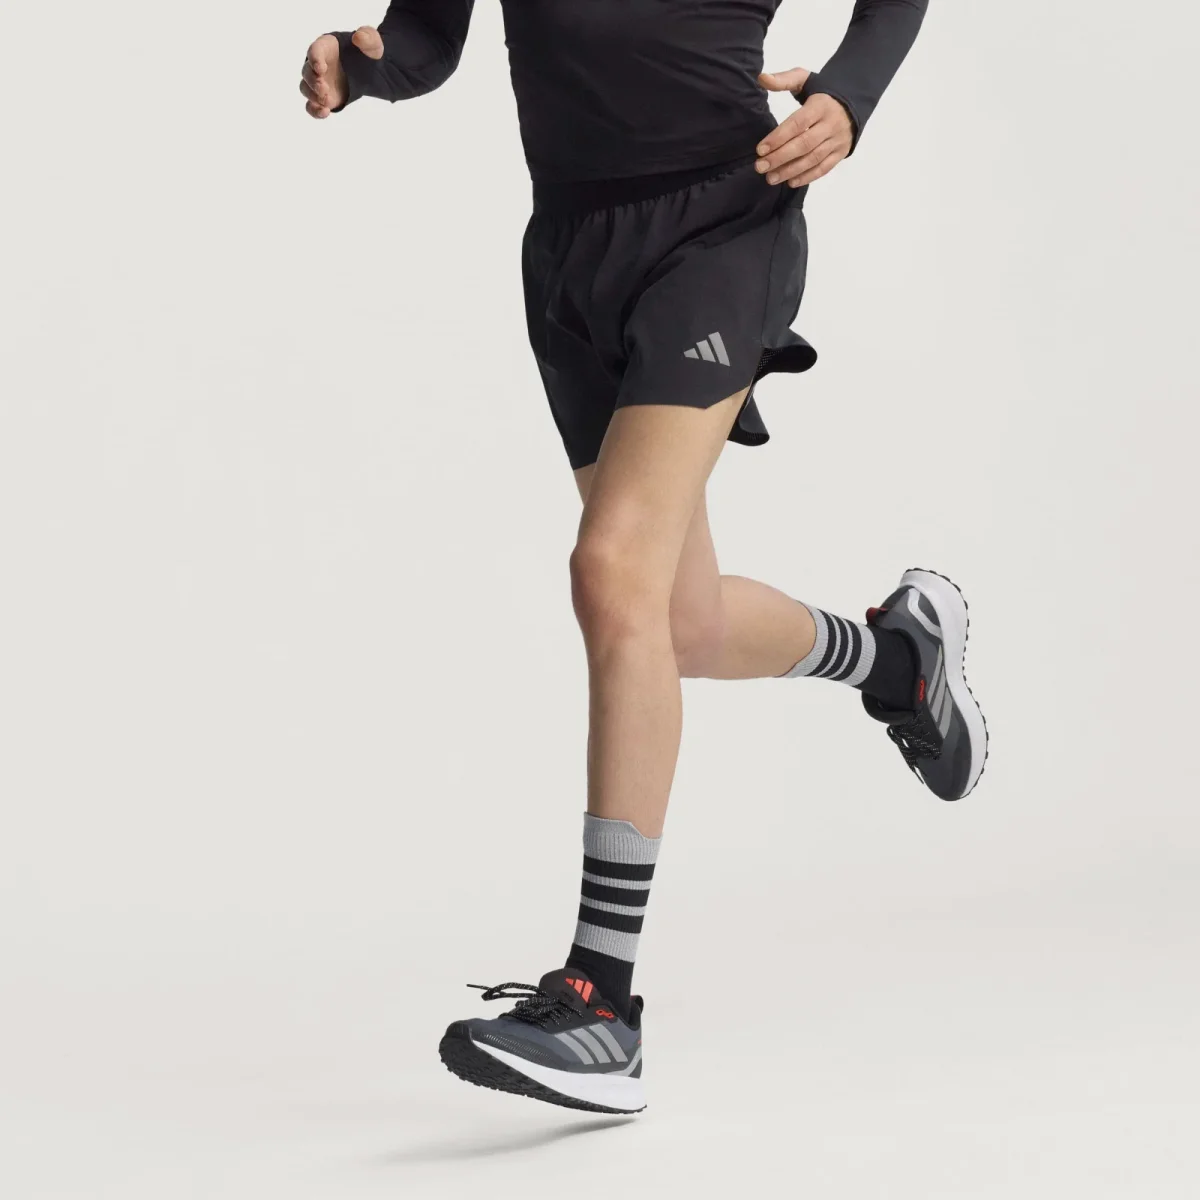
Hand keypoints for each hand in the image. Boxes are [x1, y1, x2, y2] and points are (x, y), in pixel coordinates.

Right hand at [299, 28, 382, 118]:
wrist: (370, 70)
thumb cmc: (367, 52)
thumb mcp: (373, 42)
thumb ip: (368, 37)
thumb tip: (359, 37)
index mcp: (326, 46)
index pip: (315, 50)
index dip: (315, 59)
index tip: (321, 68)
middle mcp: (317, 64)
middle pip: (306, 71)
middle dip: (313, 81)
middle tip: (324, 89)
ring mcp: (318, 81)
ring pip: (305, 88)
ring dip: (313, 96)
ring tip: (327, 101)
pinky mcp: (322, 97)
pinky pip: (312, 105)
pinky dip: (315, 111)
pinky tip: (325, 113)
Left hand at [755, 68, 853, 186]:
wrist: (853, 100)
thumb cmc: (821, 92)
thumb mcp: (805, 79)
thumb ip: (783, 80)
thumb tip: (761, 78)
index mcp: (821, 105)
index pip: (798, 124)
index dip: (778, 137)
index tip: (760, 149)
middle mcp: (831, 124)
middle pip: (804, 144)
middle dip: (780, 157)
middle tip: (760, 167)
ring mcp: (837, 140)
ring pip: (813, 159)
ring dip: (790, 170)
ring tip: (770, 178)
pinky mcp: (841, 152)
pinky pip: (824, 168)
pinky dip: (807, 177)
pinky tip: (790, 181)